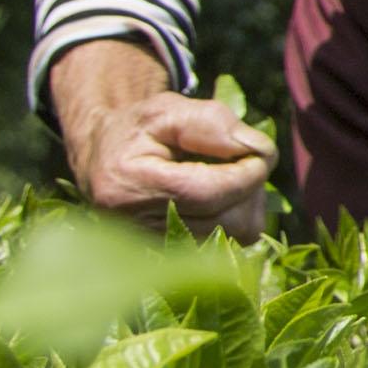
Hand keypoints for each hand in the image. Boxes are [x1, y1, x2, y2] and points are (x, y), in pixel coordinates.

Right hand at [51, 40, 270, 235]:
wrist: (104, 160)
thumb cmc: (138, 131)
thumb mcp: (167, 110)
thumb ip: (211, 123)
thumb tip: (258, 151)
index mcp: (128, 186)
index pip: (206, 193)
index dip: (246, 174)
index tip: (262, 152)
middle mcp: (137, 227)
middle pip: (227, 221)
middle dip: (250, 188)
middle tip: (244, 159)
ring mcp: (154, 248)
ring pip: (235, 236)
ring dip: (247, 203)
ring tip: (228, 175)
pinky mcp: (173, 257)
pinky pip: (229, 245)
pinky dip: (236, 218)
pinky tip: (220, 196)